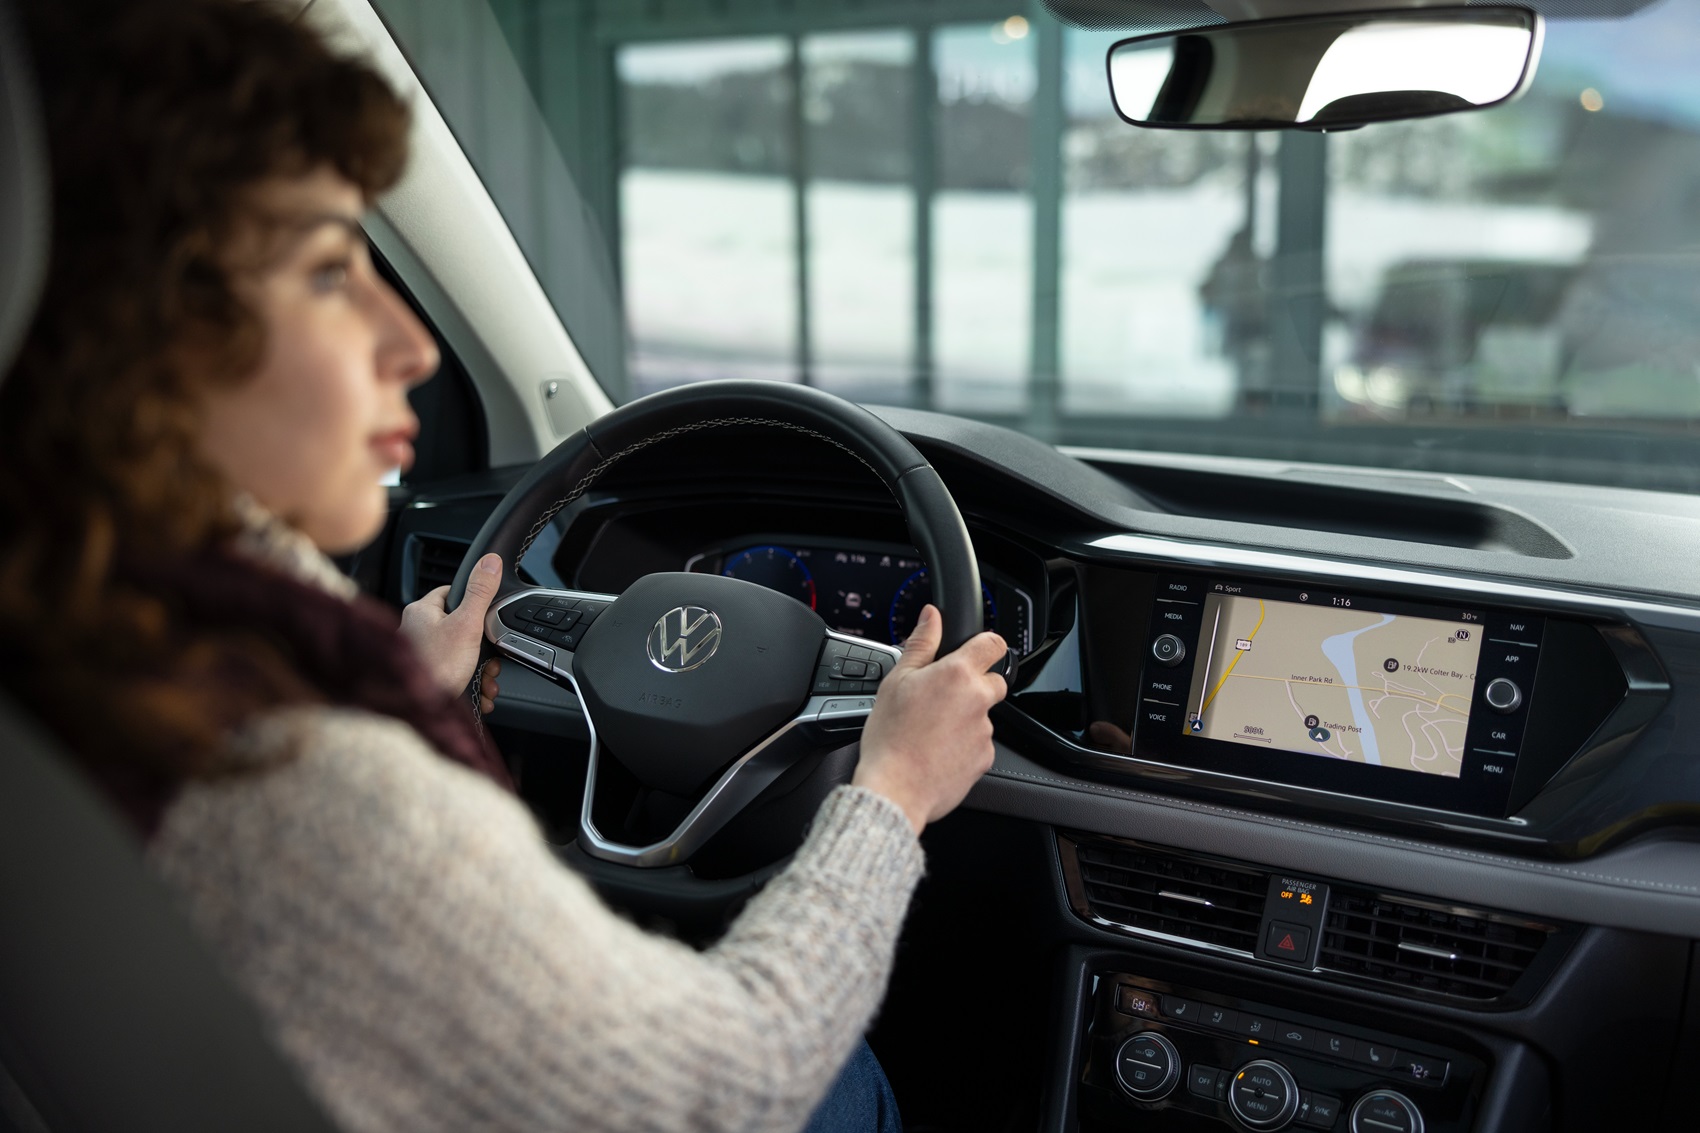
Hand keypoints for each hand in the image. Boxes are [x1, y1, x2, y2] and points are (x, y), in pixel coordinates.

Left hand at [399, 552, 504, 712]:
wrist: (415, 710)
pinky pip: (454, 674)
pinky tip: (478, 695)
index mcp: (422, 611)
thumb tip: (490, 562)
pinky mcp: (427, 675)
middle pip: (462, 628)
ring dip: (481, 671)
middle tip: (490, 662)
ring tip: (486, 683)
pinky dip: (470, 685)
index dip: (475, 603)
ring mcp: (422, 655)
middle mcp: (418, 631)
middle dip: (483, 650)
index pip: (453, 593)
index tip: (488, 617)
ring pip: (461, 654)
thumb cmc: (433, 668)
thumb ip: (480, 592)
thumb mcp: (466, 625)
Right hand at [852, 604, 1008, 834]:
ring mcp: (985, 731)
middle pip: (993, 681)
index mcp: (957, 674)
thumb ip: (921, 643)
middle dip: (973, 685)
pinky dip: (964, 744)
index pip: (993, 644)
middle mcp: (978, 700)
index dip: (985, 644)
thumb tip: (932, 615)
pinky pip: (979, 743)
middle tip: (941, 698)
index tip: (976, 650)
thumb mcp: (896, 680)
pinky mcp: (985, 758)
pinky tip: (937, 750)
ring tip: (931, 730)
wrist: (895, 789)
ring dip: (965, 717)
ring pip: (983, 714)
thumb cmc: (890, 736)